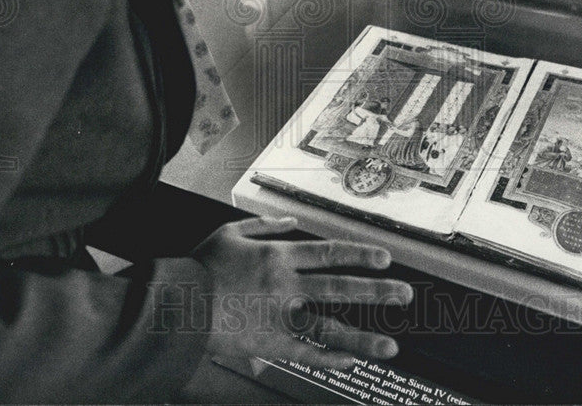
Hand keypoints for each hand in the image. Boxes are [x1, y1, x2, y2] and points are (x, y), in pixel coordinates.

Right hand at [192, 216, 411, 368]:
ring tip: (392, 346)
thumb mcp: (230, 233)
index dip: (359, 255)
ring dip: (363, 336)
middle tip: (405, 295)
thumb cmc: (200, 267)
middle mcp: (286, 286)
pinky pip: (305, 353)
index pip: (329, 253)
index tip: (385, 258)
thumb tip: (290, 221)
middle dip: (377, 291)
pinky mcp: (268, 345)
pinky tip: (351, 361)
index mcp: (279, 257)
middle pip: (340, 288)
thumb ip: (264, 226)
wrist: (175, 304)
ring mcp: (279, 318)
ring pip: (329, 327)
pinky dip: (329, 358)